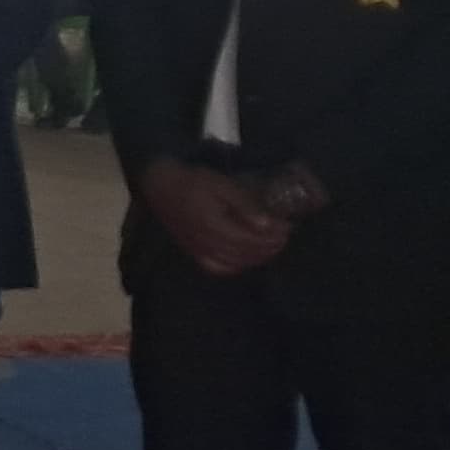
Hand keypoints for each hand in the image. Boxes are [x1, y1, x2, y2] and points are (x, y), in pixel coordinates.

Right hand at [138, 159, 290, 276]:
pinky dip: (236, 267)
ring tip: (271, 246)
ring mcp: (199, 251)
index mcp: (214, 225)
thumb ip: (244, 204)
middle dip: (270, 247)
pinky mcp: (193, 252)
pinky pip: (217, 268)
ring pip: (235, 263)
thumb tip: (267, 224)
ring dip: (257, 257)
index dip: (272, 237)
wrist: (161, 186)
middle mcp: (207, 243)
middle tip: (285, 236)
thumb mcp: (222, 184)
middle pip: (246, 253)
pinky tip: (246, 259)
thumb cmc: (193, 181)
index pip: (251, 239)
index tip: (288, 227)